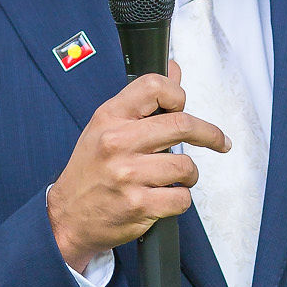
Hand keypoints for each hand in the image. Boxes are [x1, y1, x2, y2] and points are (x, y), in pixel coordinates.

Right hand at [47, 63, 228, 272]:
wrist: (68, 217)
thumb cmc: (90, 171)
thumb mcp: (106, 127)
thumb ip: (141, 101)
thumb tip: (174, 70)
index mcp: (109, 117)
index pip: (154, 86)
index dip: (178, 94)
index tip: (185, 106)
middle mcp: (117, 143)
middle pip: (182, 124)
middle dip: (209, 134)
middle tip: (219, 141)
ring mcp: (128, 175)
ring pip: (186, 165)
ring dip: (189, 174)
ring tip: (175, 178)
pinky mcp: (138, 205)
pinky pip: (181, 198)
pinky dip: (180, 199)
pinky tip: (165, 197)